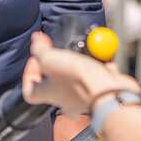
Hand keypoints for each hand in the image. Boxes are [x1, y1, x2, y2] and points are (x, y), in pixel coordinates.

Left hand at [23, 31, 139, 117]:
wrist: (110, 93)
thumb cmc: (79, 81)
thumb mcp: (50, 58)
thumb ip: (39, 50)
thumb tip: (35, 42)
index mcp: (47, 94)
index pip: (29, 90)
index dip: (29, 73)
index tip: (36, 58)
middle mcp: (64, 99)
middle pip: (55, 82)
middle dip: (58, 64)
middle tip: (60, 51)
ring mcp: (83, 97)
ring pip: (77, 79)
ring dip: (79, 63)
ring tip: (81, 51)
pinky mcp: (101, 93)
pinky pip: (98, 78)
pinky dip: (100, 67)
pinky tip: (101, 58)